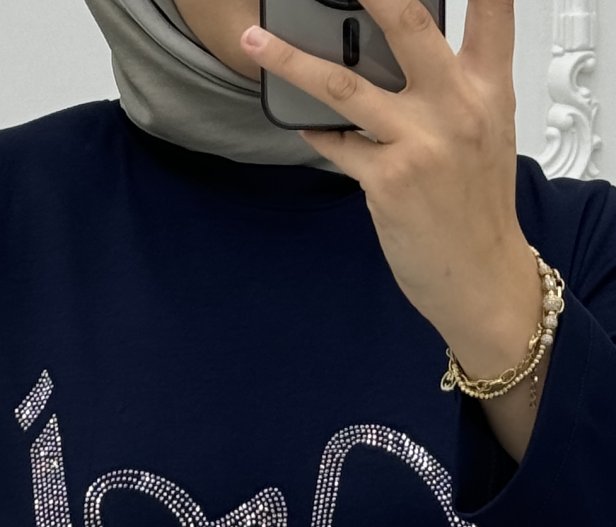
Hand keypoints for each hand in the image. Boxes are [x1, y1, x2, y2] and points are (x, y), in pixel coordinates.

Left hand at [240, 0, 540, 354]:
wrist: (479, 276)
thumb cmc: (478, 208)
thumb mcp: (487, 133)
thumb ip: (456, 87)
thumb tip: (400, 58)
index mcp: (488, 88)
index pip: (495, 8)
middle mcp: (457, 106)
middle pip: (406, 24)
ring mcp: (419, 142)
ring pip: (344, 86)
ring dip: (291, 60)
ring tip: (255, 43)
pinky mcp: (387, 180)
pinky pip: (337, 143)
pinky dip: (316, 132)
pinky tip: (301, 122)